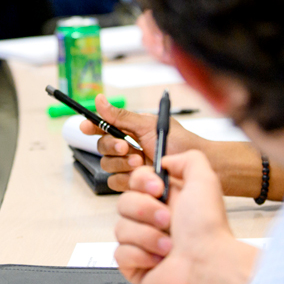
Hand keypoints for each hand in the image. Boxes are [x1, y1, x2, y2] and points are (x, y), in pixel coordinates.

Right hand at [81, 94, 204, 191]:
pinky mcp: (133, 184)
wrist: (196, 168)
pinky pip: (115, 183)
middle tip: (127, 147)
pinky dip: (126, 179)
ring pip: (107, 165)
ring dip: (121, 163)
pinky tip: (140, 175)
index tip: (86, 127)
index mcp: (129, 130)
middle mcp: (127, 148)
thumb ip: (121, 116)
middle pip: (101, 147)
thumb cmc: (179, 143)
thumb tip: (99, 99)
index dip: (92, 126)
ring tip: (140, 162)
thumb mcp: (149, 125)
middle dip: (112, 147)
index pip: (103, 127)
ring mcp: (129, 167)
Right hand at [114, 154, 252, 283]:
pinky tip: (159, 260)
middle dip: (145, 210)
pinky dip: (140, 256)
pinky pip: (120, 253)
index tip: (158, 189)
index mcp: (166, 200)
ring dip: (147, 236)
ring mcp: (143, 244)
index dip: (141, 182)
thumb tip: (165, 161)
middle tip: (167, 220)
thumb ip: (188, 159)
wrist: (209, 266)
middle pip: (123, 202)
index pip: (135, 181)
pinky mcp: (136, 267)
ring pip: (120, 229)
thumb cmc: (208, 229)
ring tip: (169, 245)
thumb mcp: (205, 180)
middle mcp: (153, 220)